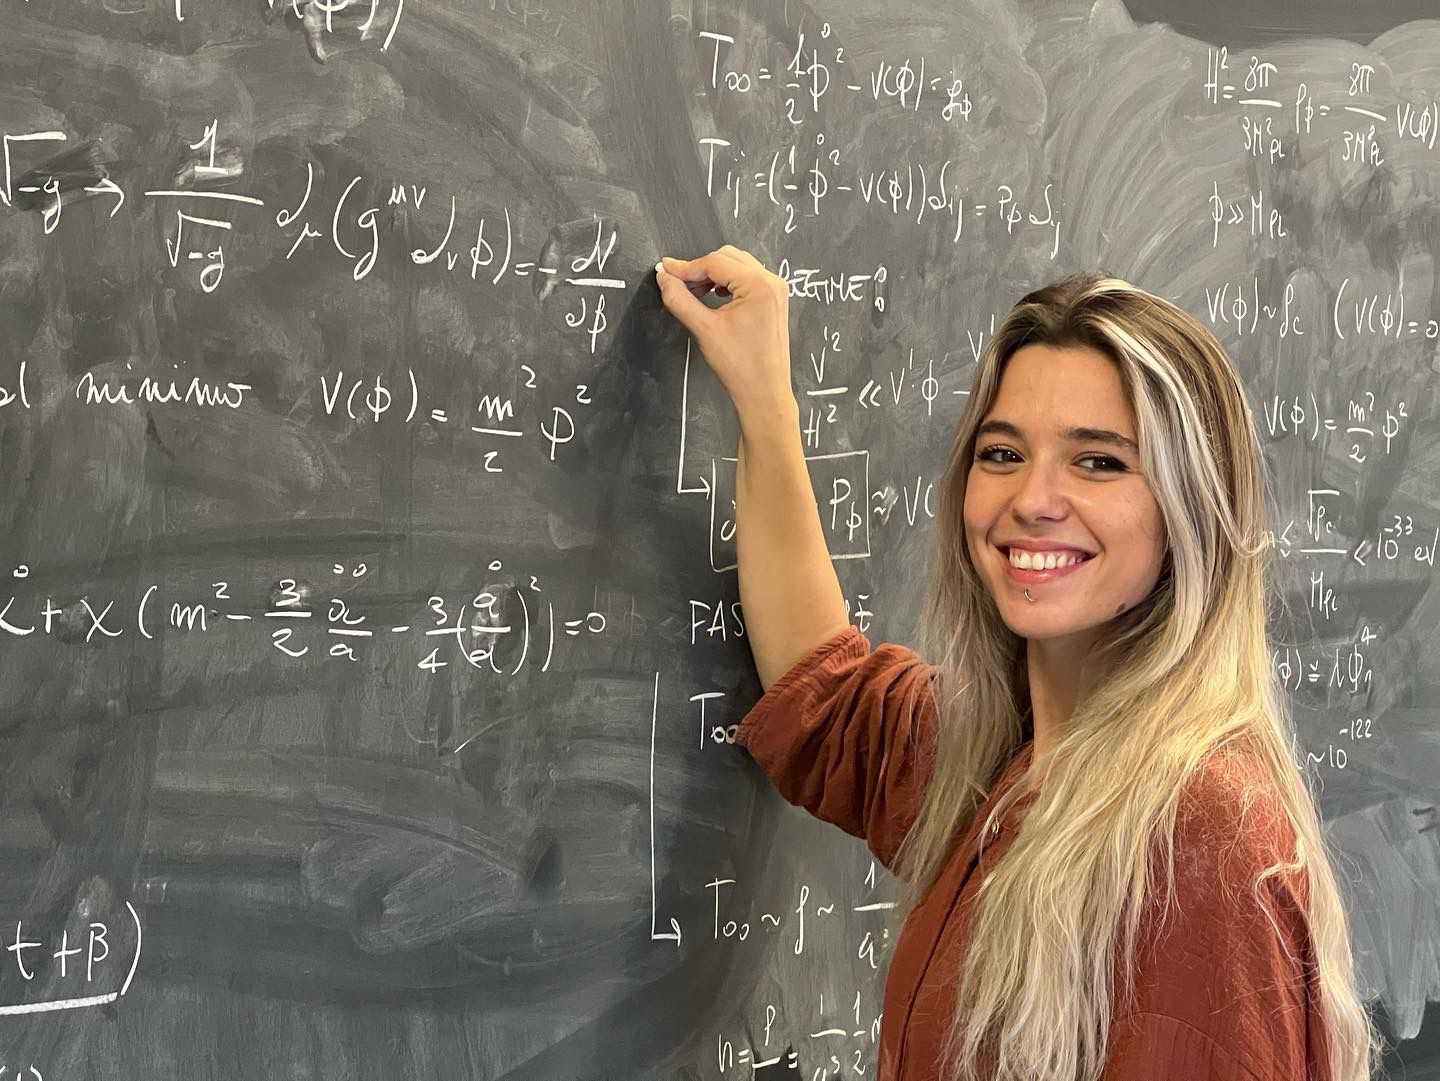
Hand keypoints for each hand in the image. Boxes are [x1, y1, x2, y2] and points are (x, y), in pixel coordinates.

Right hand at [655, 245, 794, 417]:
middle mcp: (771, 282)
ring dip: (712, 274)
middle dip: (699, 269)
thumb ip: (680, 299)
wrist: (764, 392)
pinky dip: (726, 282)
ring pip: (736, 266)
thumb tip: (664, 278)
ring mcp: (775, 290)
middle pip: (726, 258)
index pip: (715, 262)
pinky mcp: (773, 300)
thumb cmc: (742, 367)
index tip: (665, 271)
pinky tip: (713, 296)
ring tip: (693, 292)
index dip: (686, 267)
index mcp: (759, 285)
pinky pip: (746, 278)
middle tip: (677, 284)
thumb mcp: (704, 329)